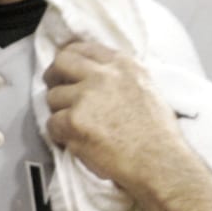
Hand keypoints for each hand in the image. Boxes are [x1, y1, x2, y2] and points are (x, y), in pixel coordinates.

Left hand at [43, 41, 187, 191]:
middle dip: (54, 76)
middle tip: (56, 89)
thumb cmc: (158, 134)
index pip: (83, 49)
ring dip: (60, 112)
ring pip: (53, 97)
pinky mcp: (74, 122)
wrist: (159, 162)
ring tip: (76, 126)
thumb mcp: (146, 89)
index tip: (66, 70)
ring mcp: (86, 97)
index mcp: (122, 65)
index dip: (70, 59)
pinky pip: (52, 124)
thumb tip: (97, 76)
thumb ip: (120, 77)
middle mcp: (103, 75)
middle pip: (61, 63)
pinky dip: (60, 135)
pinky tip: (75, 141)